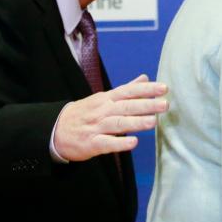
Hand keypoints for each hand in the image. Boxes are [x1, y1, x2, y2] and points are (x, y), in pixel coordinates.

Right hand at [53, 74, 167, 161]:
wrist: (55, 129)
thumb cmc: (85, 112)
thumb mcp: (103, 97)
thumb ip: (126, 89)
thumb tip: (145, 77)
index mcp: (107, 98)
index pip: (129, 91)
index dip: (146, 89)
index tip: (164, 88)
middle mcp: (103, 111)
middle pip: (126, 106)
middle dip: (146, 105)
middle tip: (165, 104)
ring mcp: (96, 127)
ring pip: (118, 123)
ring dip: (136, 122)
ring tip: (153, 122)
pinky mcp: (91, 143)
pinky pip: (106, 143)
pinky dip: (119, 143)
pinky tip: (133, 143)